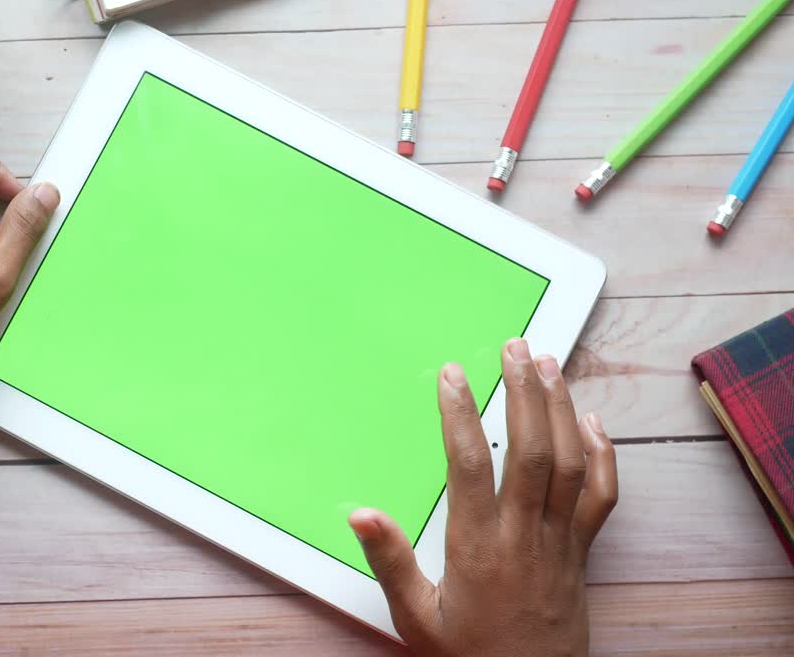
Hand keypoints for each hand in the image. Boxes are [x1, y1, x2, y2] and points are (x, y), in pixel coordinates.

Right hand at [349, 338, 617, 656]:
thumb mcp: (414, 617)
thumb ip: (390, 561)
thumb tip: (361, 513)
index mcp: (476, 547)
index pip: (470, 465)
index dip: (461, 413)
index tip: (452, 373)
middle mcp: (522, 537)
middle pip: (530, 450)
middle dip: (523, 392)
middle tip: (514, 346)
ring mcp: (558, 543)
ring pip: (569, 464)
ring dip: (560, 408)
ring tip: (548, 364)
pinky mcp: (581, 554)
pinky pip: (602, 497)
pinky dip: (602, 455)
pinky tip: (590, 421)